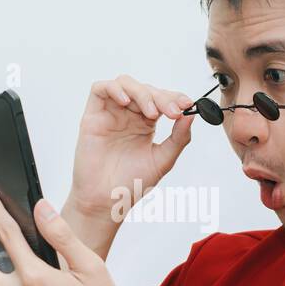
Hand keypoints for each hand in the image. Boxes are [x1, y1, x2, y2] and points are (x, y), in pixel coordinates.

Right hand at [68, 75, 195, 222]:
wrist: (107, 201)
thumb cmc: (131, 184)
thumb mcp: (163, 160)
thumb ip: (179, 137)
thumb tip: (192, 115)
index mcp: (145, 124)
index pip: (162, 99)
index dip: (175, 97)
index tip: (187, 105)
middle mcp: (128, 116)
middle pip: (146, 89)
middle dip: (162, 97)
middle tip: (172, 112)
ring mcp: (111, 114)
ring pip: (125, 83)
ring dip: (141, 92)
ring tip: (151, 112)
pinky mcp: (92, 116)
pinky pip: (100, 89)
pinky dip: (115, 89)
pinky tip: (127, 103)